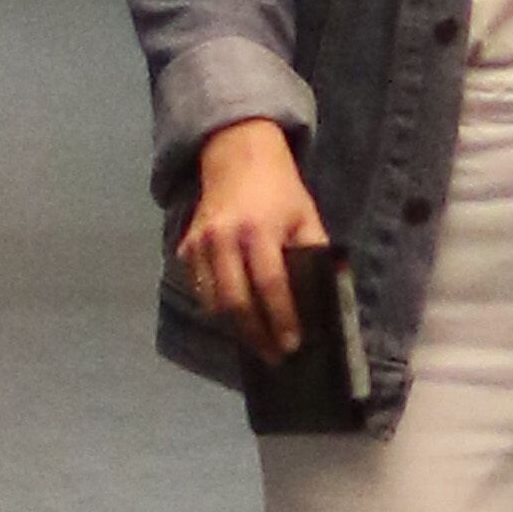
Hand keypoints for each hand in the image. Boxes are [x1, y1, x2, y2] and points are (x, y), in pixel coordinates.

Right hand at [179, 119, 328, 363]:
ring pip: (213, 303)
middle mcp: (224, 239)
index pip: (270, 285)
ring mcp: (199, 244)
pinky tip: (238, 319)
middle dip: (255, 335)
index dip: (282, 319)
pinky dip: (218, 309)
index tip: (292, 344)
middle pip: (235, 302)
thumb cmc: (280, 191)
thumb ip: (316, 256)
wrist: (236, 156)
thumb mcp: (306, 217)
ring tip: (258, 343)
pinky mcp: (185, 248)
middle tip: (274, 355)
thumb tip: (326, 298)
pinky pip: (200, 290)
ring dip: (236, 329)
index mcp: (259, 230)